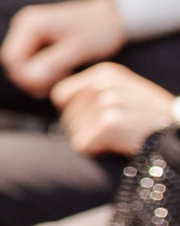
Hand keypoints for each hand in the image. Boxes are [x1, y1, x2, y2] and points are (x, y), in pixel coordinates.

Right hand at [0, 0, 128, 95]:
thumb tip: (29, 79)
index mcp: (29, 25)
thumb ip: (52, 63)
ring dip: (38, 78)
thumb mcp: (78, 48)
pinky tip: (62, 72)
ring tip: (64, 77)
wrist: (113, 16)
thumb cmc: (100, 30)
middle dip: (32, 79)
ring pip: (20, 65)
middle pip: (13, 63)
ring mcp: (28, 32)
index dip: (27, 78)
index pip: (11, 59)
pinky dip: (42, 72)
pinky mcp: (35, 39)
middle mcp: (23, 26)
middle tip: (59, 85)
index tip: (52, 86)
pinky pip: (29, 62)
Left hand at [50, 61, 176, 157]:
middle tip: (115, 131)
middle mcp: (103, 84)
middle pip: (67, 116)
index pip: (61, 95)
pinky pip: (83, 145)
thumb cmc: (150, 118)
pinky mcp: (110, 123)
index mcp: (104, 74)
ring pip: (74, 132)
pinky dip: (99, 151)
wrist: (179, 134)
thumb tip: (57, 100)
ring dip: (93, 141)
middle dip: (85, 129)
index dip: (75, 112)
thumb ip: (94, 91)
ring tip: (121, 136)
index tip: (97, 119)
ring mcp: (107, 102)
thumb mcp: (124, 92)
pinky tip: (121, 145)